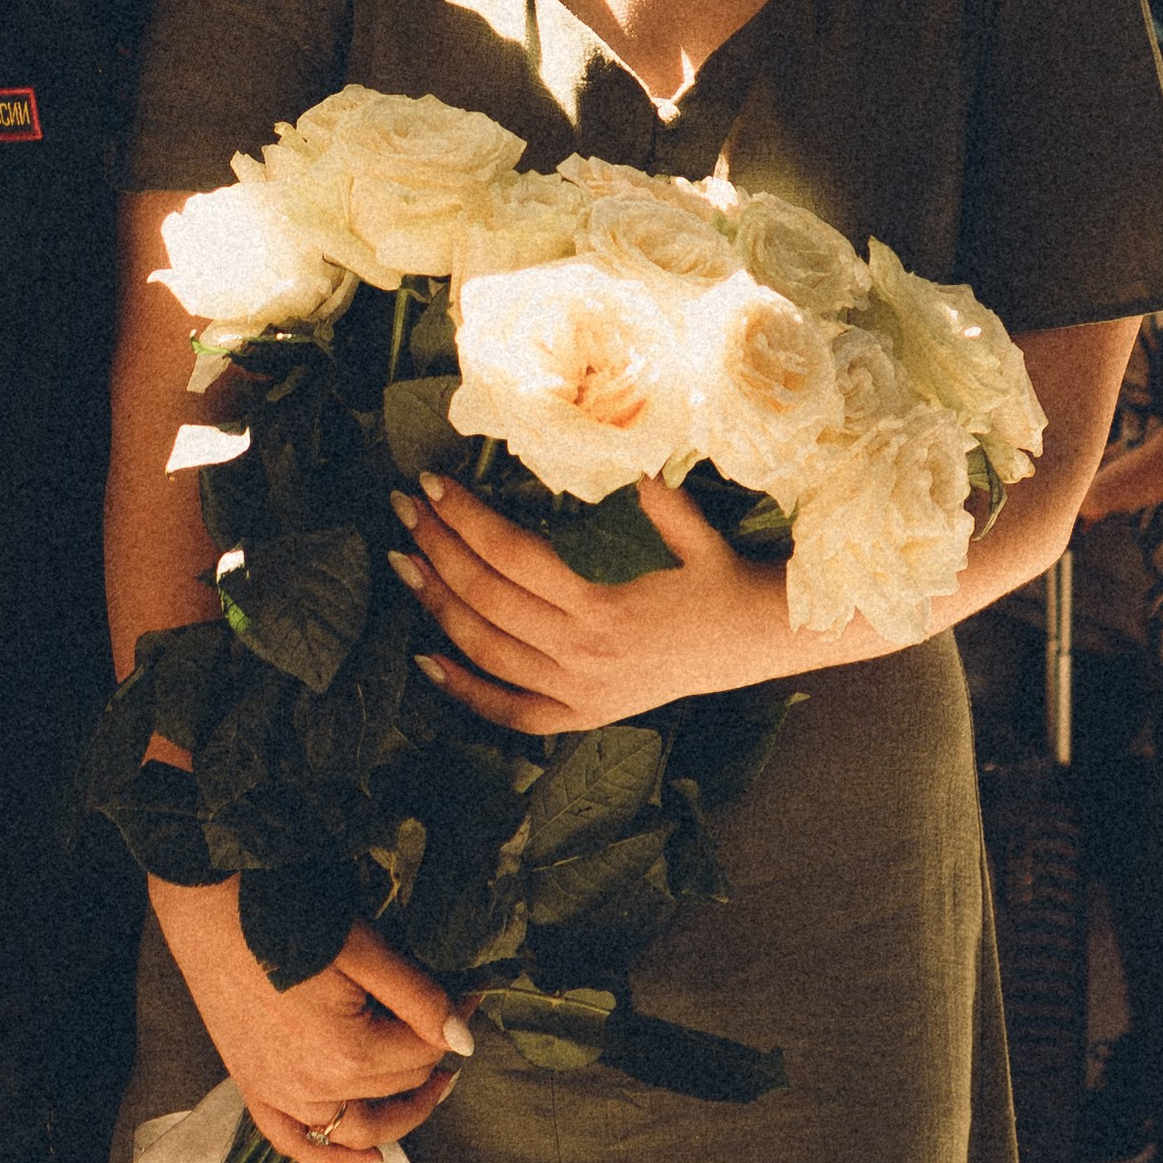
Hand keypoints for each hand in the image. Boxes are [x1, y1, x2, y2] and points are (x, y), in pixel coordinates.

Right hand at [151, 876, 470, 1162]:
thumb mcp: (362, 947)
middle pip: (399, 1085)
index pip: (425, 1050)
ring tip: (431, 1085)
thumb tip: (464, 1039)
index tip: (470, 991)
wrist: (205, 902)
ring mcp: (279, 1093)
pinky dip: (332, 1156)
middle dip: (431, 1052)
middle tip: (448, 1017)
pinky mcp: (252, 1087)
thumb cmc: (282, 913)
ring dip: (400, 1112)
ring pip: (360, 1127)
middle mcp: (315, 1088)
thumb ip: (417, 997)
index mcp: (348, 1052)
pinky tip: (365, 1159)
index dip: (454, 1019)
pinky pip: (296, 1141)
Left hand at [392, 471, 787, 734]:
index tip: (433, 482)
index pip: (513, 555)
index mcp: (604, 605)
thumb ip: (650, 491)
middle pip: (487, 599)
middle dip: (437, 548)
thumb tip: (609, 445)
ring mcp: (580, 693)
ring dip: (436, 605)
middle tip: (403, 507)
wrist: (759, 640)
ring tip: (402, 561)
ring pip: (487, 651)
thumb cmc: (720, 574)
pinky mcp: (583, 716)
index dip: (466, 517)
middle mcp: (583, 654)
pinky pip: (510, 712)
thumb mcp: (692, 526)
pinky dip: (464, 690)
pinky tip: (424, 659)